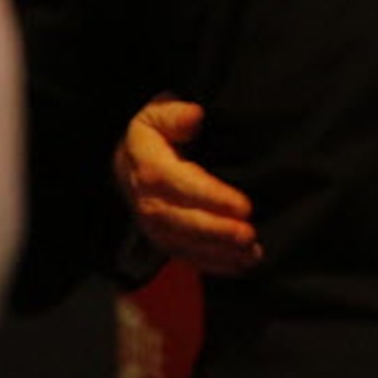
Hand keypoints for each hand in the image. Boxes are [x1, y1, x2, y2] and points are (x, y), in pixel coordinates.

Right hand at [112, 97, 260, 275]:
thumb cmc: (153, 131)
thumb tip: (193, 116)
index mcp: (149, 168)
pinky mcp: (162, 237)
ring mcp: (153, 224)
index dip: (211, 197)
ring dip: (218, 252)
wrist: (127, 157)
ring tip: (250, 254)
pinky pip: (184, 255)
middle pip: (181, 222)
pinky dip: (212, 264)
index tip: (244, 205)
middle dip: (216, 232)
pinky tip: (240, 265)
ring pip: (183, 244)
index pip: (179, 185)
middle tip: (249, 235)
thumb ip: (174, 114)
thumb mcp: (157, 111)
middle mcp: (147, 201)